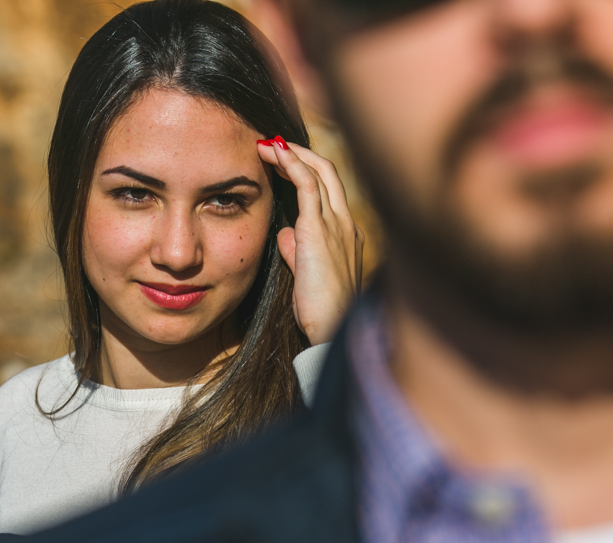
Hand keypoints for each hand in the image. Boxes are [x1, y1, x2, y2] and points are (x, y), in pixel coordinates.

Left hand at [258, 137, 363, 345]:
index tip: (282, 162)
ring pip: (320, 171)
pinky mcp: (320, 230)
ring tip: (266, 143)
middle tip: (271, 143)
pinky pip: (307, 184)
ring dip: (292, 152)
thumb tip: (284, 234)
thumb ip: (297, 250)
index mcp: (346, 234)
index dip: (306, 171)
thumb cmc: (320, 311)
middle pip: (329, 172)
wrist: (331, 330)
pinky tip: (273, 151)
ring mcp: (337, 224)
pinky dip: (291, 163)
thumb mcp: (306, 275)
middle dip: (300, 153)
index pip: (329, 191)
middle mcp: (346, 224)